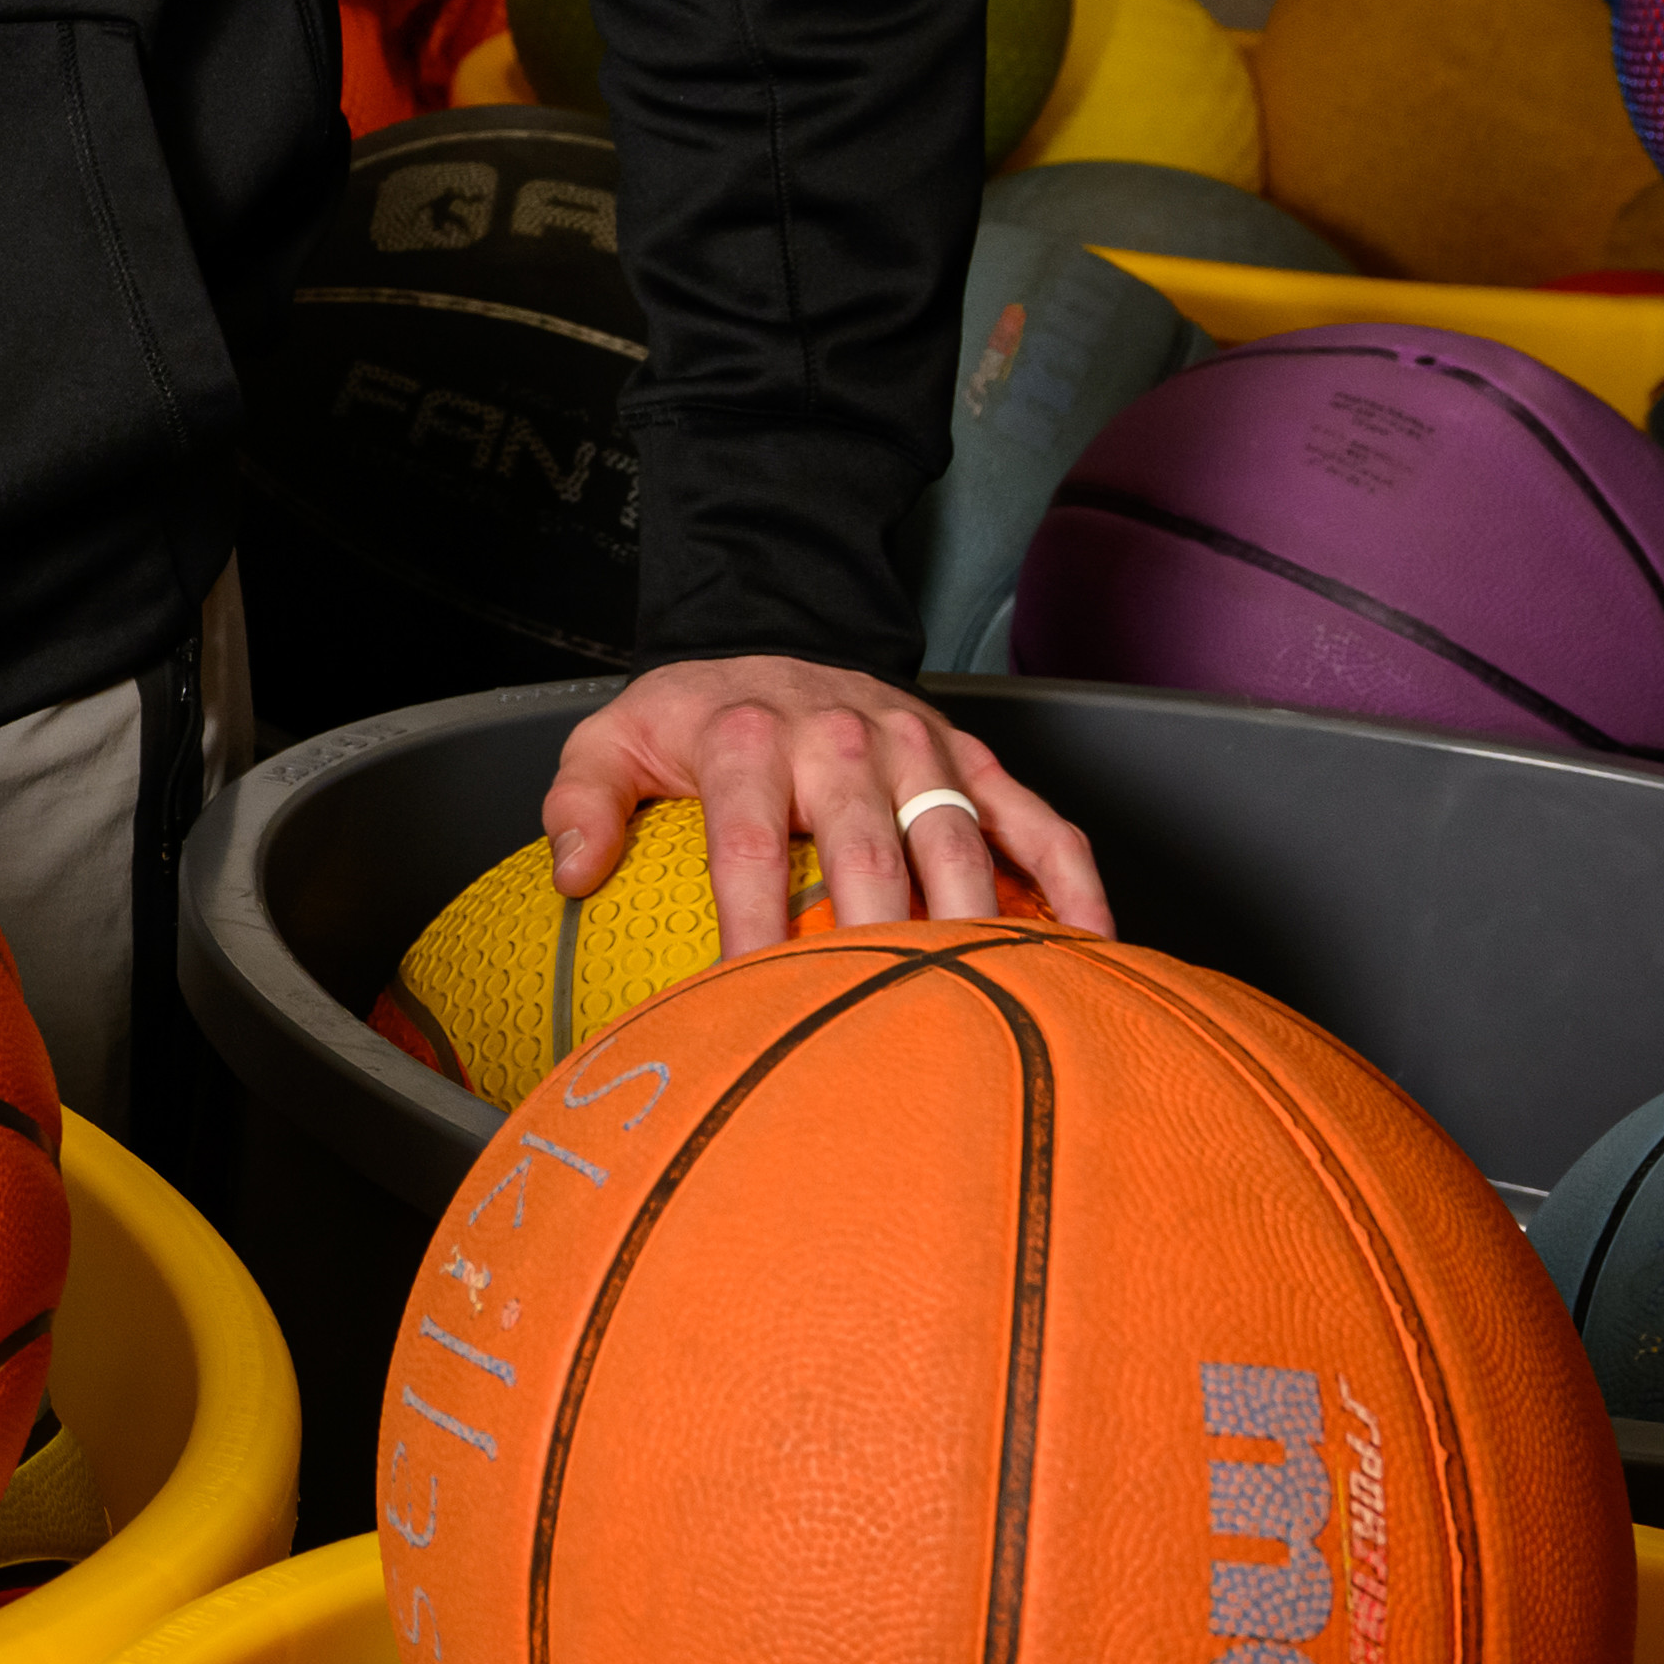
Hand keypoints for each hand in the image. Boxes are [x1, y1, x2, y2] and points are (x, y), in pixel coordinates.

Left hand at [544, 657, 1114, 961]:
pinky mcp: (977, 759)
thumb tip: (574, 875)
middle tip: (878, 1030)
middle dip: (872, 941)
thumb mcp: (612, 738)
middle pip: (864, 852)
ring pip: (956, 843)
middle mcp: (843, 738)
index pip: (746, 844)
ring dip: (970, 928)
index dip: (749, 927)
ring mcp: (921, 749)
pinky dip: (1075, 888)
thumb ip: (581, 801)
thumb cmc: (692, 717)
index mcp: (748, 738)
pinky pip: (1040, 824)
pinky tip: (1088, 959)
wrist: (769, 633)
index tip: (748, 1002)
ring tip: (977, 1012)